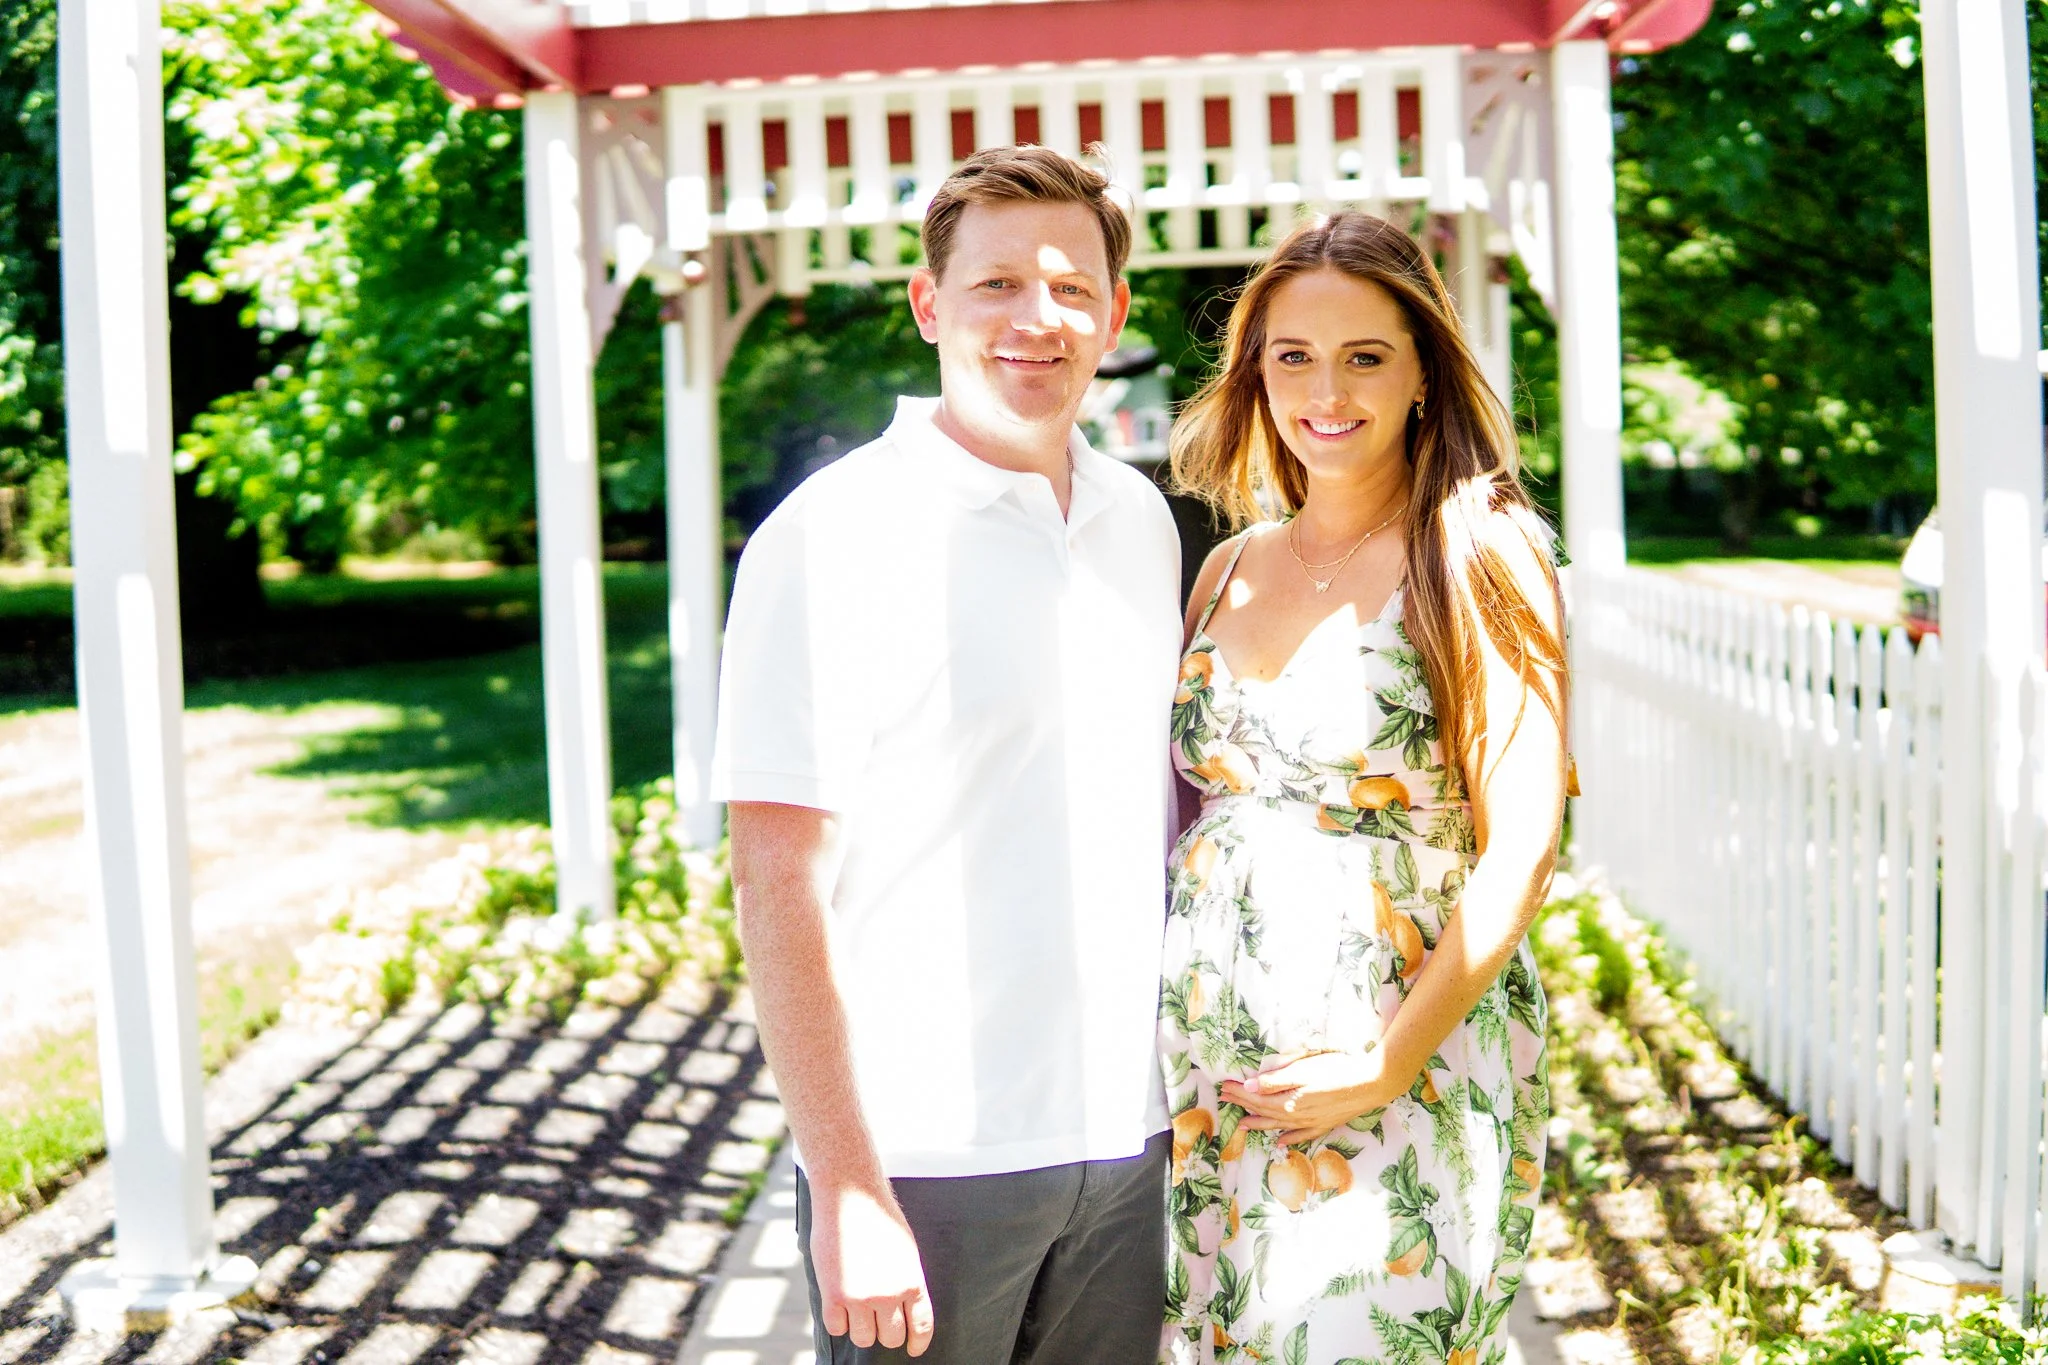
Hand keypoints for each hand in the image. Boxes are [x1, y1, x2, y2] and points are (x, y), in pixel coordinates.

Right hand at [808, 1176, 935, 1355]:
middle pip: (890, 1337)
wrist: (852, 1195)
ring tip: (856, 1310)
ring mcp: (861, 1297)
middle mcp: (889, 1294)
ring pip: (863, 1338)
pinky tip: (838, 1305)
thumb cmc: (880, 1217)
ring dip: (860, 1328)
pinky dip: (838, 1321)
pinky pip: (836, 1328)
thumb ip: (906, 1281)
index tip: (912, 1350)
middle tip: (877, 1319)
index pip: (921, 1326)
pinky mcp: (834, 1295)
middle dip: (885, 1331)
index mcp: (912, 1282)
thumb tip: (904, 1309)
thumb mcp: (906, 1249)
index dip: (917, 1343)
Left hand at [1220, 1047, 1410, 1146]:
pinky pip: (1301, 1136)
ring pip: (1278, 1125)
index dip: (1239, 1092)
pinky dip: (1288, 1139)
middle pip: (1263, 1111)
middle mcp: (1296, 1116)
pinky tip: (1280, 1142)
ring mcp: (1311, 1123)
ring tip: (1243, 1124)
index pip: (1256, 1097)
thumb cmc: (1336, 1071)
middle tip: (1225, 1099)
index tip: (1224, 1086)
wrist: (1370, 1084)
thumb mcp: (1304, 1070)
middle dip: (1243, 1104)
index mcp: (1289, 1100)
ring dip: (1259, 1123)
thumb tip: (1250, 1087)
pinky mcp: (1324, 1125)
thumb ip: (1276, 1080)